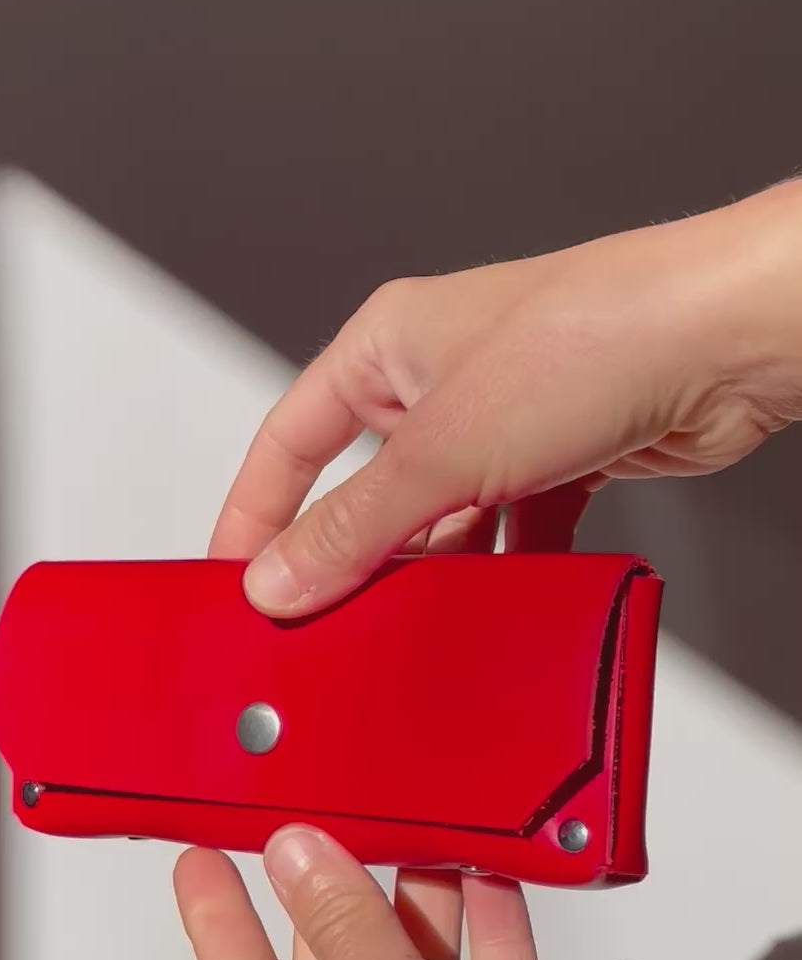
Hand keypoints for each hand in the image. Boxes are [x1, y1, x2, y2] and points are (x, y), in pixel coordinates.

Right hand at [210, 178, 801, 613]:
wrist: (725, 341)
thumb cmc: (592, 334)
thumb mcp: (440, 449)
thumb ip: (352, 526)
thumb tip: (280, 578)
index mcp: (387, 345)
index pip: (290, 440)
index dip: (255, 511)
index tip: (233, 579)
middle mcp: (440, 380)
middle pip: (368, 491)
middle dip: (354, 557)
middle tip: (323, 620)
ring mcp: (505, 424)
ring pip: (442, 522)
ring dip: (435, 573)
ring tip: (410, 625)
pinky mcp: (563, 461)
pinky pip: (510, 534)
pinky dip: (503, 573)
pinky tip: (495, 604)